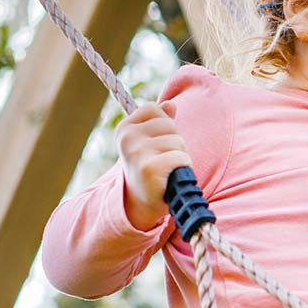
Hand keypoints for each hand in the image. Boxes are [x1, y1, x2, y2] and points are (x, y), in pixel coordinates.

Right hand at [116, 103, 192, 230]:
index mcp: (125, 128)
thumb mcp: (150, 142)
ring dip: (180, 156)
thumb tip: (170, 103)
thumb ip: (160, 121)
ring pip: (178, 141)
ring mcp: (136, 152)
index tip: (157, 143)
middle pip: (170, 124)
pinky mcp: (149, 168)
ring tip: (166, 169)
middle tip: (163, 160)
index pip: (154, 108)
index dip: (165, 125)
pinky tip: (169, 177)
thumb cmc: (149, 169)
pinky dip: (182, 167)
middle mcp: (126, 138)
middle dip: (175, 142)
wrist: (140, 203)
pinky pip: (180, 157)